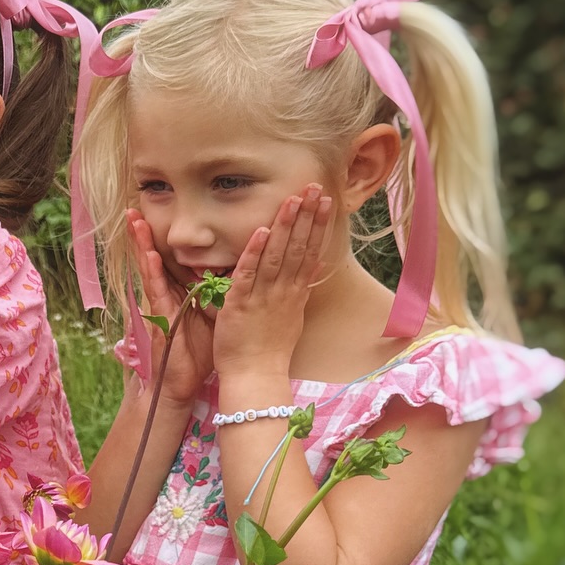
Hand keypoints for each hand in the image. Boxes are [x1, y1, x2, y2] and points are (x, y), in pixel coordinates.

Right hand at [127, 209, 215, 405]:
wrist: (184, 384)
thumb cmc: (200, 353)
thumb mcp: (214, 316)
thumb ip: (220, 294)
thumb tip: (240, 272)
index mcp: (182, 292)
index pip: (175, 257)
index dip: (168, 236)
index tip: (163, 211)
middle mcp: (168, 295)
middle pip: (157, 256)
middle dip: (146, 232)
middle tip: (137, 204)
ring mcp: (161, 306)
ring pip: (150, 268)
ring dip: (141, 244)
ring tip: (135, 219)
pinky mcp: (161, 319)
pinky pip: (156, 291)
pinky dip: (152, 273)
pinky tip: (147, 256)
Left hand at [211, 186, 332, 383]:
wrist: (254, 377)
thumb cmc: (268, 351)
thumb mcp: (290, 317)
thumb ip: (295, 291)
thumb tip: (305, 271)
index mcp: (294, 293)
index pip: (310, 251)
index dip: (317, 225)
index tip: (325, 201)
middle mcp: (283, 291)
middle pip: (298, 247)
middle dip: (307, 215)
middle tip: (314, 187)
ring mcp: (263, 297)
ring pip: (276, 255)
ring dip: (285, 225)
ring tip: (293, 199)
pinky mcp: (240, 305)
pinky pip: (247, 274)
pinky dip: (254, 252)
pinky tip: (260, 230)